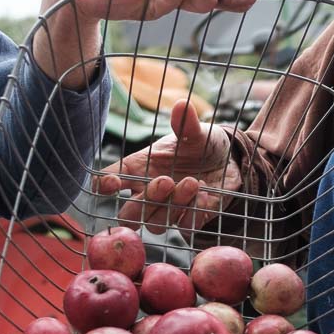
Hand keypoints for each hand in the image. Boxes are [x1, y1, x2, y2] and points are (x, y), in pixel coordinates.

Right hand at [90, 99, 241, 229]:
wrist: (230, 160)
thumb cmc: (201, 144)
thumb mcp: (195, 132)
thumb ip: (186, 124)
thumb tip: (182, 106)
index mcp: (138, 169)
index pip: (107, 182)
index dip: (103, 186)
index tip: (113, 183)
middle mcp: (148, 193)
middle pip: (128, 215)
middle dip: (143, 203)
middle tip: (165, 181)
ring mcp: (167, 210)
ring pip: (156, 225)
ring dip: (173, 205)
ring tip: (193, 182)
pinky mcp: (189, 220)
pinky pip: (184, 228)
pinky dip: (194, 214)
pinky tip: (207, 196)